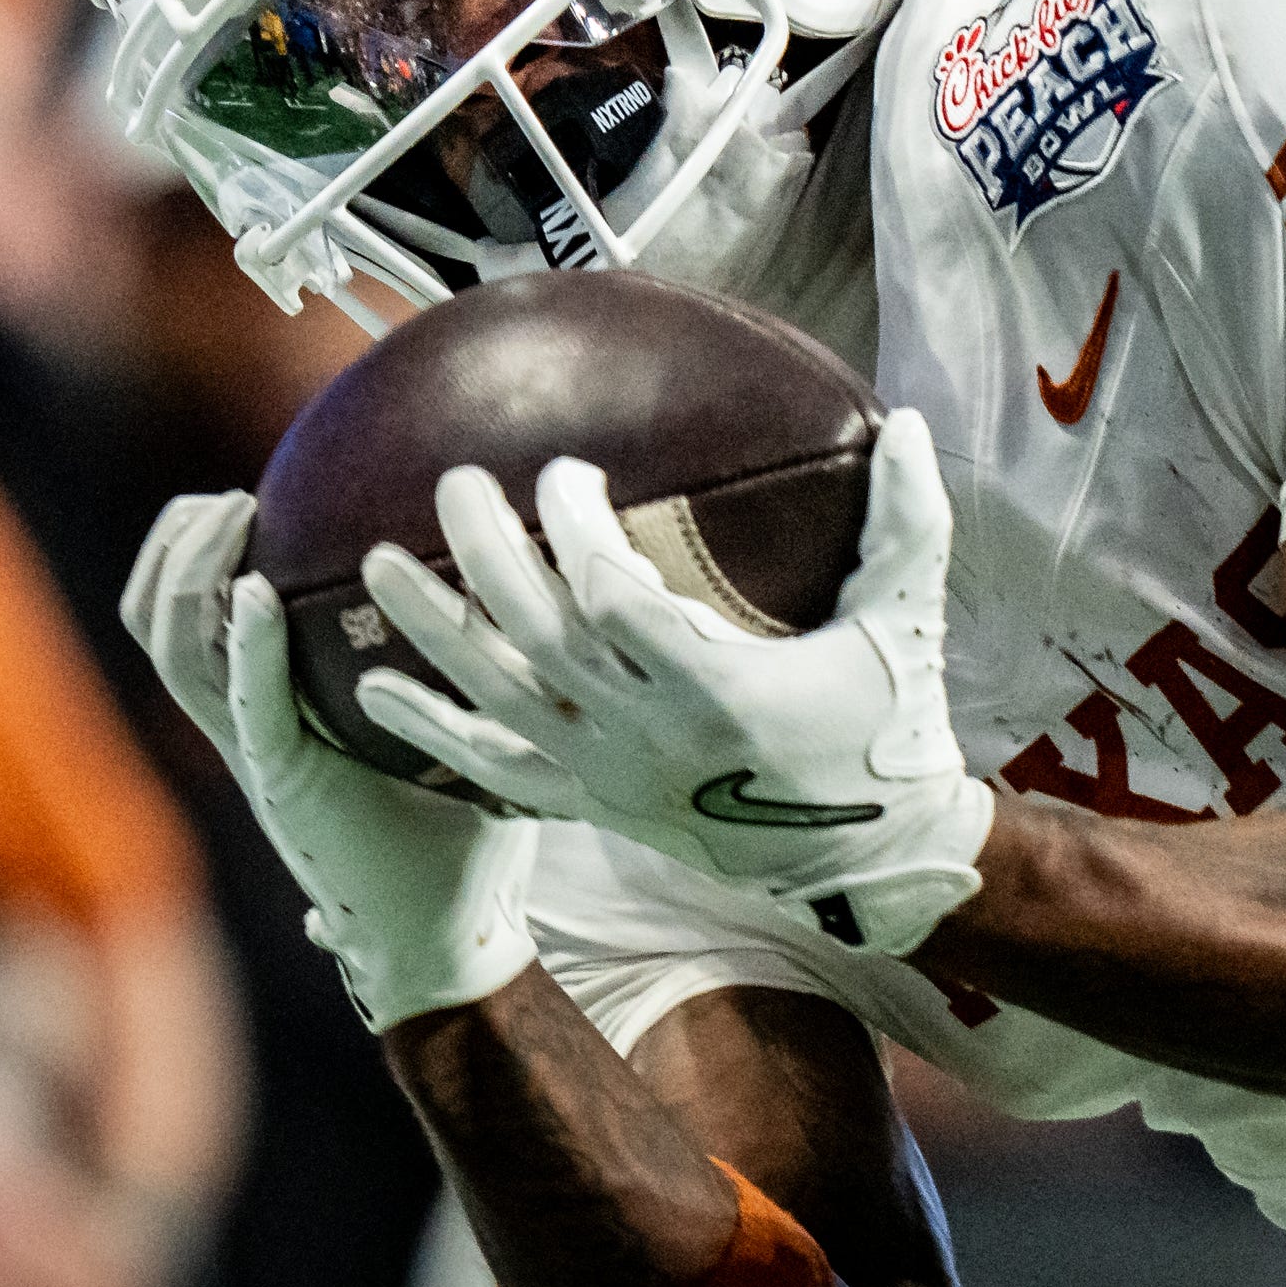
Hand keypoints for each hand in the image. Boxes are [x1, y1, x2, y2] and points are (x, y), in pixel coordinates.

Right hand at [121, 493, 542, 1027]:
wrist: (448, 939)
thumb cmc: (463, 838)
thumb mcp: (455, 729)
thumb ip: (461, 668)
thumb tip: (519, 587)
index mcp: (275, 716)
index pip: (194, 623)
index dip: (191, 555)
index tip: (243, 498)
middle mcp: (249, 730)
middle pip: (159, 625)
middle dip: (173, 548)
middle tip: (231, 499)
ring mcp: (257, 756)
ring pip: (175, 653)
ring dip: (193, 575)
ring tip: (235, 517)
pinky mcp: (283, 785)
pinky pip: (245, 706)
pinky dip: (244, 648)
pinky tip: (255, 595)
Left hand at [353, 409, 992, 955]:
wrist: (869, 861)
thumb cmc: (888, 728)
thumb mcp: (907, 624)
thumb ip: (910, 523)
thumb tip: (915, 425)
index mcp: (718, 686)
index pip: (611, 597)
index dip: (572, 529)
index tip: (564, 473)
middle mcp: (648, 735)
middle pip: (536, 636)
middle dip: (485, 553)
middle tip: (451, 481)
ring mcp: (613, 776)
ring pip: (498, 698)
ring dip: (431, 631)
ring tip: (373, 565)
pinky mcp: (596, 807)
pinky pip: (495, 770)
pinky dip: (429, 733)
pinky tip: (370, 694)